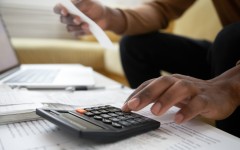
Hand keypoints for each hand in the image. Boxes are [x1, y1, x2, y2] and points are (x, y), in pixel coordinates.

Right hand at [54, 0, 107, 35]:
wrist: (104, 17)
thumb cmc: (95, 7)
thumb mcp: (88, 2)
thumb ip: (79, 4)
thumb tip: (72, 9)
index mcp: (68, 7)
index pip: (57, 9)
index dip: (59, 10)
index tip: (65, 11)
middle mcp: (68, 16)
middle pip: (62, 19)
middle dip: (71, 20)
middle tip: (79, 19)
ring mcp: (72, 25)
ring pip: (69, 28)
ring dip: (77, 26)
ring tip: (87, 24)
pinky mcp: (77, 32)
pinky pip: (75, 33)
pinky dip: (81, 31)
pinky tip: (88, 28)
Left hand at [122, 68, 239, 123]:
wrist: (221, 91)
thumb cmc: (191, 93)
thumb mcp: (171, 93)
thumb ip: (156, 97)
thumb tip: (134, 105)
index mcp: (169, 81)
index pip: (149, 84)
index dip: (136, 94)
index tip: (124, 107)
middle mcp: (179, 81)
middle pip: (161, 83)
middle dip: (146, 94)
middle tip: (132, 106)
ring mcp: (193, 88)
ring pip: (179, 89)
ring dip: (166, 99)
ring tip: (155, 112)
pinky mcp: (206, 98)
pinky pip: (197, 103)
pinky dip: (187, 110)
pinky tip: (178, 119)